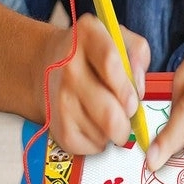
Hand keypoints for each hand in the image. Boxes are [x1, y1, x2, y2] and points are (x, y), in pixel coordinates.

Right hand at [45, 14, 149, 154]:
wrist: (44, 66)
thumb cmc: (91, 54)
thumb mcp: (117, 38)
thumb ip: (138, 54)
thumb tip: (139, 89)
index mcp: (87, 37)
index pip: (110, 62)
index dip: (127, 87)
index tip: (134, 99)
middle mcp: (69, 66)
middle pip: (108, 112)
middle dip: (126, 122)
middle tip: (127, 116)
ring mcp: (59, 98)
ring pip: (103, 133)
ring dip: (114, 131)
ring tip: (108, 116)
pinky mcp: (56, 126)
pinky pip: (91, 146)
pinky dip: (100, 142)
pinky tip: (94, 125)